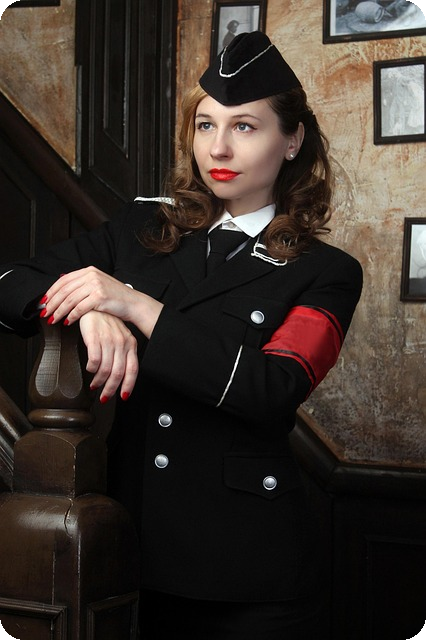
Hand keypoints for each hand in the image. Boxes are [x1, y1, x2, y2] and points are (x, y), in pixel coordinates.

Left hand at [40, 266, 162, 338]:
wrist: (133, 304)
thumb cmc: (116, 298)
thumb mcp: (98, 285)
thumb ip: (82, 285)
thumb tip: (63, 290)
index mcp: (89, 271)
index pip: (63, 280)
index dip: (51, 291)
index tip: (44, 301)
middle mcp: (91, 275)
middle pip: (64, 290)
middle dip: (52, 303)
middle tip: (44, 312)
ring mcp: (95, 285)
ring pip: (69, 300)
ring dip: (58, 311)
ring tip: (53, 319)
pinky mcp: (99, 296)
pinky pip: (79, 308)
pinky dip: (71, 316)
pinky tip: (67, 322)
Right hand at [79, 310, 138, 401]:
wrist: (95, 306)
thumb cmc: (106, 323)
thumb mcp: (119, 338)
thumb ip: (121, 354)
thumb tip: (119, 375)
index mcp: (130, 344)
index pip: (132, 370)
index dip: (127, 386)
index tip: (122, 396)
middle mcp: (121, 343)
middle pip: (118, 373)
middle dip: (111, 389)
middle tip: (104, 396)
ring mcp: (109, 341)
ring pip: (106, 369)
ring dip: (99, 381)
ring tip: (94, 384)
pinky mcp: (95, 338)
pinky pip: (94, 360)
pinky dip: (91, 368)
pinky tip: (89, 369)